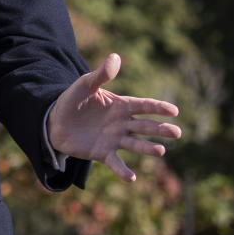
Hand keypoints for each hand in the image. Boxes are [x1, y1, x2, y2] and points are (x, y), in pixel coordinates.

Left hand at [47, 53, 181, 181]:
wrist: (55, 121)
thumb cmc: (73, 100)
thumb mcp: (85, 84)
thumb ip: (101, 74)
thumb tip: (115, 57)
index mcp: (120, 106)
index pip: (143, 106)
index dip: (158, 108)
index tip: (174, 111)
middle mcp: (122, 124)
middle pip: (145, 126)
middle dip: (161, 129)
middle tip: (177, 133)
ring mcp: (114, 139)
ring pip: (135, 144)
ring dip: (148, 148)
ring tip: (160, 150)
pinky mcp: (103, 153)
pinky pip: (115, 163)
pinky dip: (123, 171)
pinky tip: (132, 177)